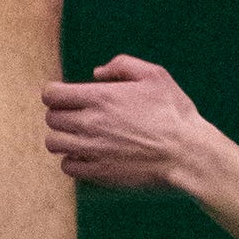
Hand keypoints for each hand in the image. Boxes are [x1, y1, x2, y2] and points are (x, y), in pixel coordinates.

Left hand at [43, 54, 213, 190]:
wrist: (187, 154)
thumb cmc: (174, 113)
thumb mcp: (154, 76)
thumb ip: (122, 65)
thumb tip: (96, 73)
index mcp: (100, 97)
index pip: (51, 94)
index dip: (55, 94)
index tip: (66, 97)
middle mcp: (90, 123)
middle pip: (51, 119)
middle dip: (61, 115)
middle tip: (78, 117)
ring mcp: (92, 150)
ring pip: (54, 143)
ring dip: (64, 138)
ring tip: (80, 137)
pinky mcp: (98, 173)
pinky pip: (68, 167)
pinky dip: (74, 161)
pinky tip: (90, 156)